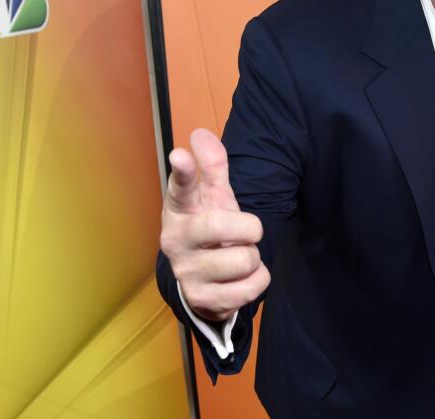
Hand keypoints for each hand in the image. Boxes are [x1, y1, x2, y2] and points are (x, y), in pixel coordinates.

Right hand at [160, 128, 270, 321]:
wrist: (203, 282)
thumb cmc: (210, 230)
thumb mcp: (213, 198)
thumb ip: (213, 167)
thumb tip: (200, 134)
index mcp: (179, 209)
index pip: (179, 187)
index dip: (183, 171)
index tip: (181, 155)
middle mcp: (176, 240)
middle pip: (220, 223)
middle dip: (249, 226)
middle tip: (248, 231)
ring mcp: (187, 273)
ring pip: (243, 259)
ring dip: (253, 257)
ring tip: (239, 257)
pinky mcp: (203, 301)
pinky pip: (251, 288)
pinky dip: (258, 281)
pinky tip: (243, 279)